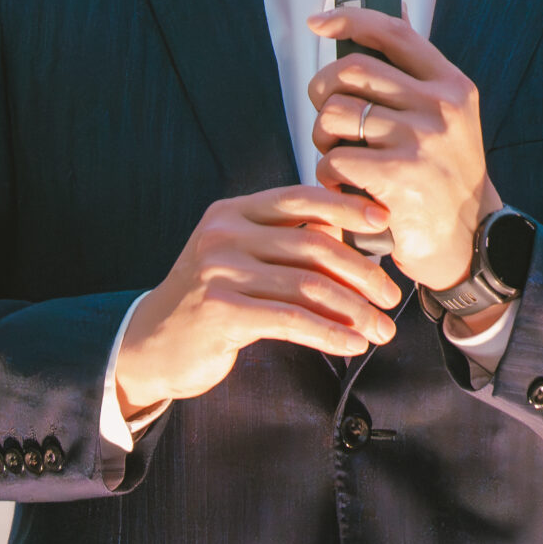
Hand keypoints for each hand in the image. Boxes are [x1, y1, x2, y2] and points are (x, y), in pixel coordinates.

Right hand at [113, 186, 400, 415]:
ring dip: (355, 310)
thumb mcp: (245, 259)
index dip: (347, 206)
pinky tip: (354, 344)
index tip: (385, 221)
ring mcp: (219, 271)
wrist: (149, 345)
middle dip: (363, 273)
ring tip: (382, 329)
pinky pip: (291, 319)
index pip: (301, 197)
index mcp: (234, 213)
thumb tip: (352, 234)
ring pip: (308, 285)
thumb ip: (288, 242)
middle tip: (392, 298)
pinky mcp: (220, 311)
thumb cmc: (211, 300)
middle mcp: (224, 234)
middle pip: (314, 245)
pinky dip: (330, 332)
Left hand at [306, 7, 499, 292]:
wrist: (470, 240)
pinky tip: (345, 187)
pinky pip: (334, 159)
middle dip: (323, 93)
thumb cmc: (445, 176)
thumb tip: (394, 10)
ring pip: (335, 115)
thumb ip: (418, 73)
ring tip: (338, 157)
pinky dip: (328, 175)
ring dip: (322, 138)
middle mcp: (441, 107)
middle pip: (351, 71)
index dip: (349, 20)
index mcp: (452, 86)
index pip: (394, 34)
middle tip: (327, 120)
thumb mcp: (450, 118)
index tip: (318, 23)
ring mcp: (421, 141)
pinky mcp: (398, 177)